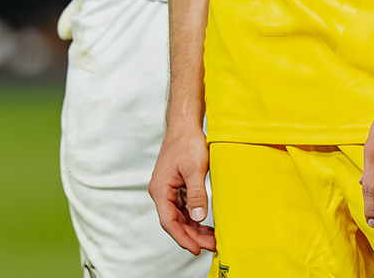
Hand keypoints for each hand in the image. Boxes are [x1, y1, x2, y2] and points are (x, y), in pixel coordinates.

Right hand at [149, 122, 215, 254]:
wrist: (185, 124)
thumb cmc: (187, 142)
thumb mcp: (194, 168)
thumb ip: (196, 194)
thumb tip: (198, 218)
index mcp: (160, 189)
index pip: (169, 222)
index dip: (183, 238)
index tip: (196, 249)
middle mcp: (161, 192)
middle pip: (175, 222)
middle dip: (192, 236)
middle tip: (211, 246)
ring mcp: (168, 190)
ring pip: (180, 217)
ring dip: (194, 229)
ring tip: (212, 239)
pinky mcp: (176, 186)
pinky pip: (184, 208)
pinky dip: (194, 217)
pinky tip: (206, 224)